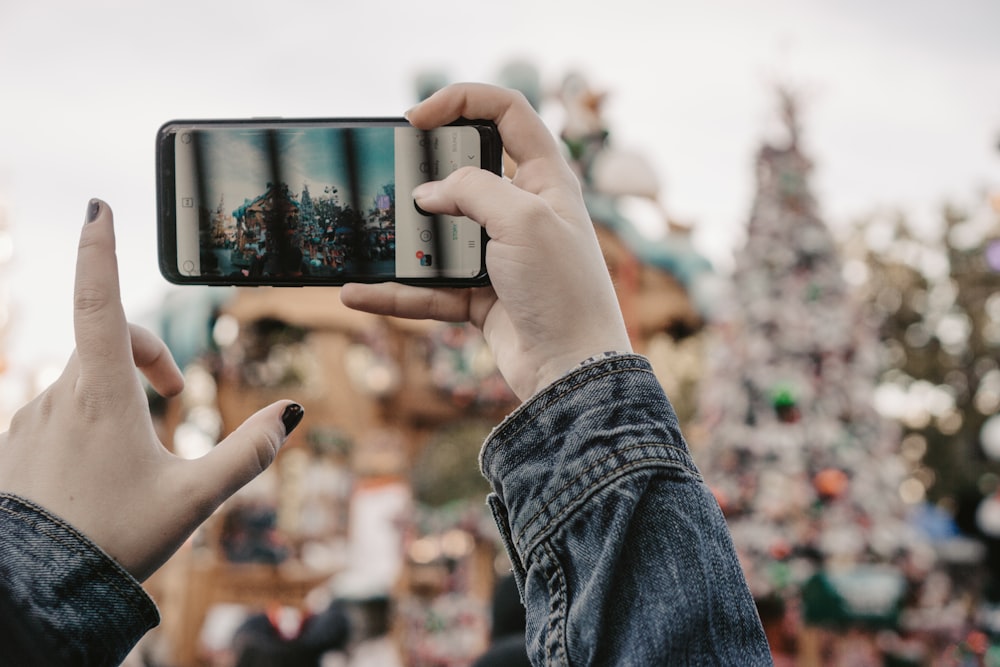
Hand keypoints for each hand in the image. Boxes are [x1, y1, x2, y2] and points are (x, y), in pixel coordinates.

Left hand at [0, 200, 302, 580]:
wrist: (37, 592)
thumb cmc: (114, 539)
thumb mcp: (194, 498)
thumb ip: (248, 453)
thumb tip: (289, 413)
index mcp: (100, 396)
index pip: (98, 303)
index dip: (99, 251)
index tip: (98, 208)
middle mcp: (57, 396)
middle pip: (106, 341)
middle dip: (147, 354)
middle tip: (177, 394)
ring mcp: (30, 420)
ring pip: (83, 378)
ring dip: (119, 392)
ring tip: (139, 452)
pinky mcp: (15, 444)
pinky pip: (59, 409)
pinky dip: (89, 419)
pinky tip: (100, 471)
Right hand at [340, 83, 631, 400]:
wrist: (573, 371)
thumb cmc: (564, 289)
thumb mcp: (523, 220)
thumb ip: (472, 190)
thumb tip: (429, 193)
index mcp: (547, 180)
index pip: (508, 114)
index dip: (463, 101)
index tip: (418, 118)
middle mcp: (524, 212)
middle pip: (466, 173)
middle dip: (426, 172)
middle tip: (391, 176)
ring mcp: (500, 255)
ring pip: (441, 234)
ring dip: (404, 239)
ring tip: (367, 236)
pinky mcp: (481, 296)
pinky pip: (430, 288)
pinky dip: (397, 292)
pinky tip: (358, 292)